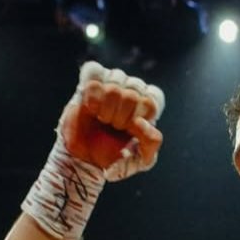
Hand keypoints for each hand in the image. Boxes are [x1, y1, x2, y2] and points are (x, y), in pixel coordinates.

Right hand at [58, 62, 163, 178]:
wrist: (85, 162)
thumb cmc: (114, 158)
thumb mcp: (142, 159)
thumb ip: (151, 142)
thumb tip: (140, 121)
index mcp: (146, 108)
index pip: (154, 96)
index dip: (143, 112)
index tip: (132, 128)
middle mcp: (130, 94)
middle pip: (135, 90)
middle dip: (123, 115)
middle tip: (114, 127)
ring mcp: (109, 88)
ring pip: (116, 82)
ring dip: (108, 106)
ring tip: (103, 120)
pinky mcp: (87, 87)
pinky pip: (94, 77)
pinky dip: (93, 96)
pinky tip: (91, 109)